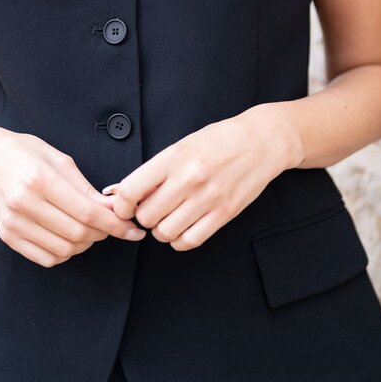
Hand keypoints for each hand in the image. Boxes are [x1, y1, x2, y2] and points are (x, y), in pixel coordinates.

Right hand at [0, 125, 146, 266]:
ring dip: (86, 244)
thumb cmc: (24, 152)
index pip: (87, 212)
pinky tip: (70, 236)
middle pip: (78, 233)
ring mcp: (14, 223)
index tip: (133, 229)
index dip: (115, 224)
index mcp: (40, 179)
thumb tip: (113, 209)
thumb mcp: (58, 159)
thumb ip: (86, 187)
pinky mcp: (8, 237)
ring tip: (90, 228)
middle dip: (103, 233)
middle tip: (111, 224)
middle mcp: (24, 204)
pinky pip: (46, 258)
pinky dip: (66, 252)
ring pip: (65, 249)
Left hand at [100, 108, 296, 250]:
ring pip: (166, 233)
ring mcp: (208, 198)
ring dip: (161, 229)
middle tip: (150, 209)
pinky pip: (190, 241)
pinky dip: (180, 240)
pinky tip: (182, 227)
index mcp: (174, 158)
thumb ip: (153, 170)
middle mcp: (189, 179)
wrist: (261, 141)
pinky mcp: (224, 214)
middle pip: (147, 216)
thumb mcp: (181, 146)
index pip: (132, 190)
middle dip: (143, 217)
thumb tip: (119, 191)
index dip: (121, 205)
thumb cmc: (219, 140)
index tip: (123, 207)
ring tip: (168, 217)